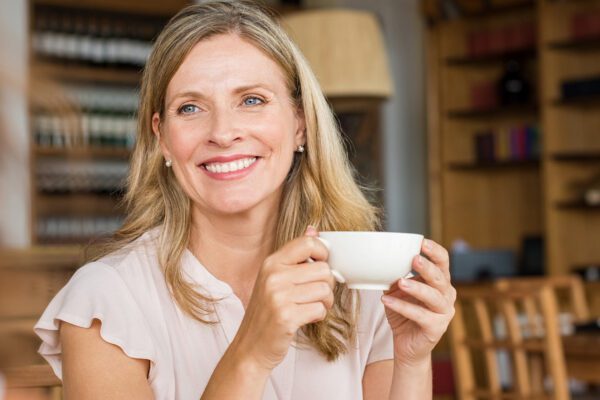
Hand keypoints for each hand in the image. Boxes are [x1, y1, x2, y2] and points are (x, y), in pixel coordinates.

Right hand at [232, 227, 334, 371]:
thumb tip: (313, 229)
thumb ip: (295, 255)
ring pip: (324, 290)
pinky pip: (320, 309)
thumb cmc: (266, 312)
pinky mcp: (286, 317)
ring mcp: (278, 296)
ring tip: (311, 307)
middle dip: (327, 284)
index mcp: (271, 263)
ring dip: (324, 302)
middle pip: (323, 269)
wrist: (251, 346)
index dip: (323, 253)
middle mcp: (273, 276)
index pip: (308, 243)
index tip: (322, 265)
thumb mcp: (275, 279)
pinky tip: (306, 317)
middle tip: (317, 294)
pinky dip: (319, 315)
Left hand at [381, 238, 455, 366]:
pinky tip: (387, 300)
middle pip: (441, 278)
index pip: (443, 262)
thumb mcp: (398, 291)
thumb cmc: (404, 313)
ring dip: (416, 288)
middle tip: (414, 259)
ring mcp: (444, 313)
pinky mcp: (436, 328)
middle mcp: (446, 295)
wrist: (407, 345)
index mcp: (440, 282)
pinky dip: (402, 307)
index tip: (422, 241)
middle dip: (428, 267)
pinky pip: (420, 315)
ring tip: (400, 282)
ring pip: (433, 297)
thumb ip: (396, 276)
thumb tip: (383, 261)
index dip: (435, 251)